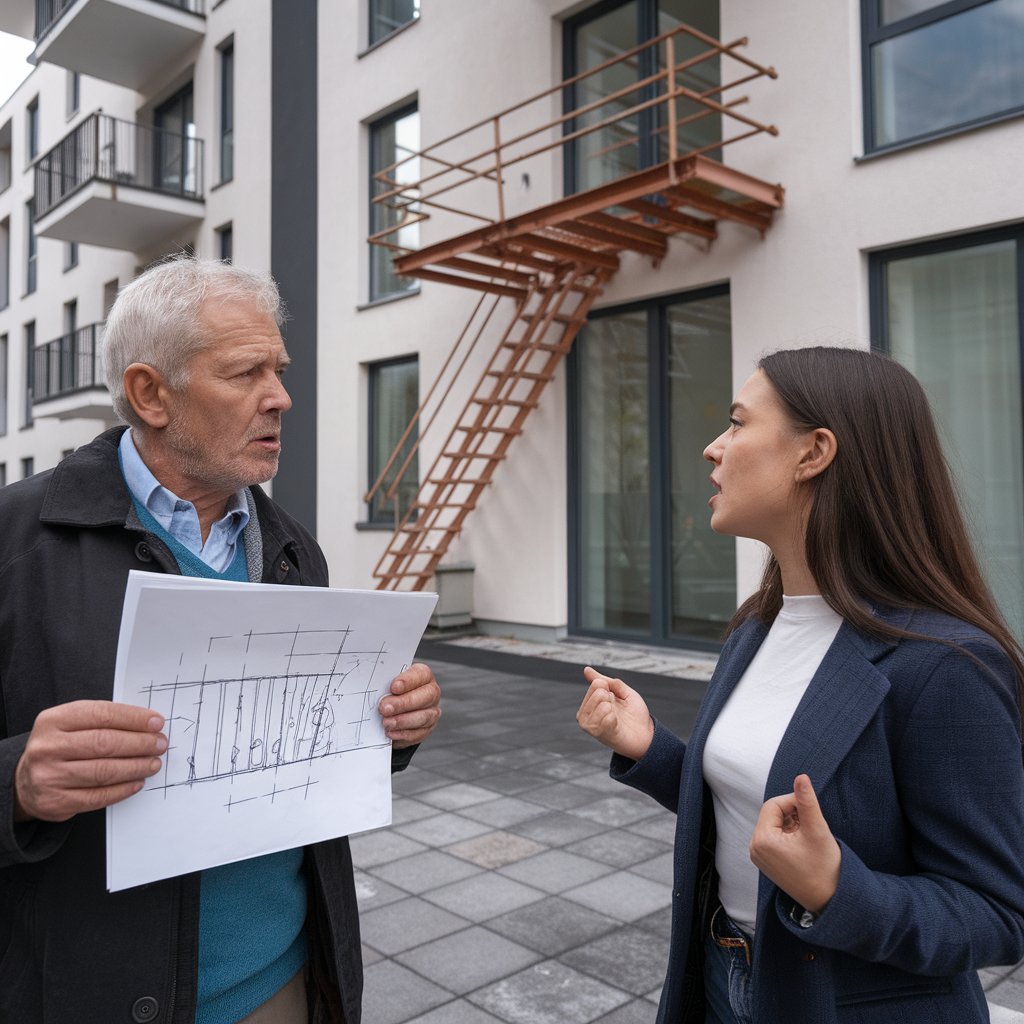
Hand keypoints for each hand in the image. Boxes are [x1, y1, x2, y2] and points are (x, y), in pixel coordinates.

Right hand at [14, 700, 166, 822]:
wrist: (26, 781)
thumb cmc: (60, 747)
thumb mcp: (72, 724)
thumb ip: (104, 720)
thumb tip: (147, 724)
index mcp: (53, 720)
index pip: (102, 714)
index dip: (134, 718)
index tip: (157, 723)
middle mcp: (48, 747)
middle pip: (105, 743)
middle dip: (139, 743)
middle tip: (159, 744)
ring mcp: (49, 776)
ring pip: (104, 771)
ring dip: (136, 767)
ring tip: (153, 763)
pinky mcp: (55, 802)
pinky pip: (97, 796)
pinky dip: (122, 789)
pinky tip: (137, 782)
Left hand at [379, 663, 440, 748]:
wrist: (392, 711)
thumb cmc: (390, 692)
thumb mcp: (388, 684)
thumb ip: (385, 685)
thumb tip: (376, 690)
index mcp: (423, 676)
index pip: (421, 674)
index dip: (408, 681)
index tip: (393, 687)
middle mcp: (431, 692)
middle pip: (426, 696)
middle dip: (403, 703)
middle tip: (385, 708)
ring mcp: (432, 711)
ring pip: (424, 716)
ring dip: (403, 721)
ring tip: (386, 723)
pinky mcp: (427, 728)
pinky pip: (419, 733)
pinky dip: (403, 734)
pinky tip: (391, 732)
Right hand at [576, 666, 653, 760]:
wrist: (646, 735)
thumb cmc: (635, 716)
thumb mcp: (624, 693)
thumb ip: (607, 681)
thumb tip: (587, 670)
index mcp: (592, 702)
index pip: (596, 684)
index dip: (611, 689)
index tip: (616, 698)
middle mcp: (586, 713)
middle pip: (598, 692)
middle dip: (613, 698)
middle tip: (617, 710)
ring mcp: (590, 724)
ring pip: (601, 704)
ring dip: (614, 709)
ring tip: (616, 717)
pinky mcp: (597, 734)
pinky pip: (607, 717)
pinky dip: (615, 719)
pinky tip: (616, 725)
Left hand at [749, 774, 840, 914]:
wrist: (831, 901)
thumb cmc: (825, 869)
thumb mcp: (816, 830)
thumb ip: (807, 801)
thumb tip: (801, 777)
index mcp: (762, 840)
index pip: (774, 805)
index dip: (794, 803)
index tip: (811, 813)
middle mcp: (755, 848)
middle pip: (773, 814)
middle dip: (794, 815)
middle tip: (812, 828)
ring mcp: (760, 857)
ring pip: (776, 825)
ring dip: (793, 825)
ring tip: (809, 839)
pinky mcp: (768, 862)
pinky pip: (775, 837)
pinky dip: (790, 835)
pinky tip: (805, 846)